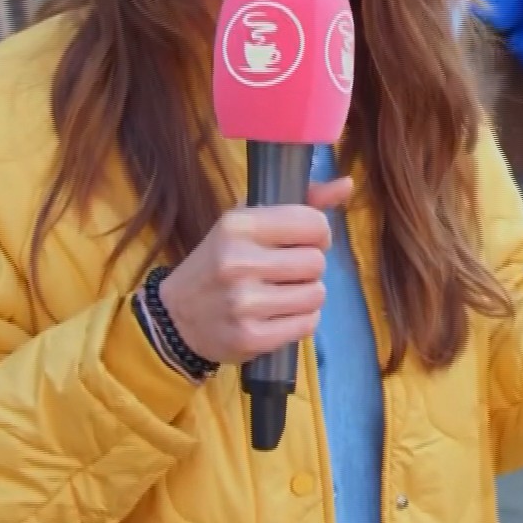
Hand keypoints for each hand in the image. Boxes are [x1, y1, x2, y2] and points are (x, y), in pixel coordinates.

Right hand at [156, 175, 353, 365]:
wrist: (176, 317)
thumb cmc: (220, 262)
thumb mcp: (248, 223)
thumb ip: (301, 203)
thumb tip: (347, 184)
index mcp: (238, 225)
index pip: (313, 224)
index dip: (317, 234)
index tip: (302, 242)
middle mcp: (238, 262)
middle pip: (317, 262)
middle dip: (309, 268)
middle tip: (286, 272)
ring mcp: (243, 303)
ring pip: (316, 295)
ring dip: (306, 296)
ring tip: (280, 294)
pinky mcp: (250, 338)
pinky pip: (307, 325)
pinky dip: (300, 321)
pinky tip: (277, 316)